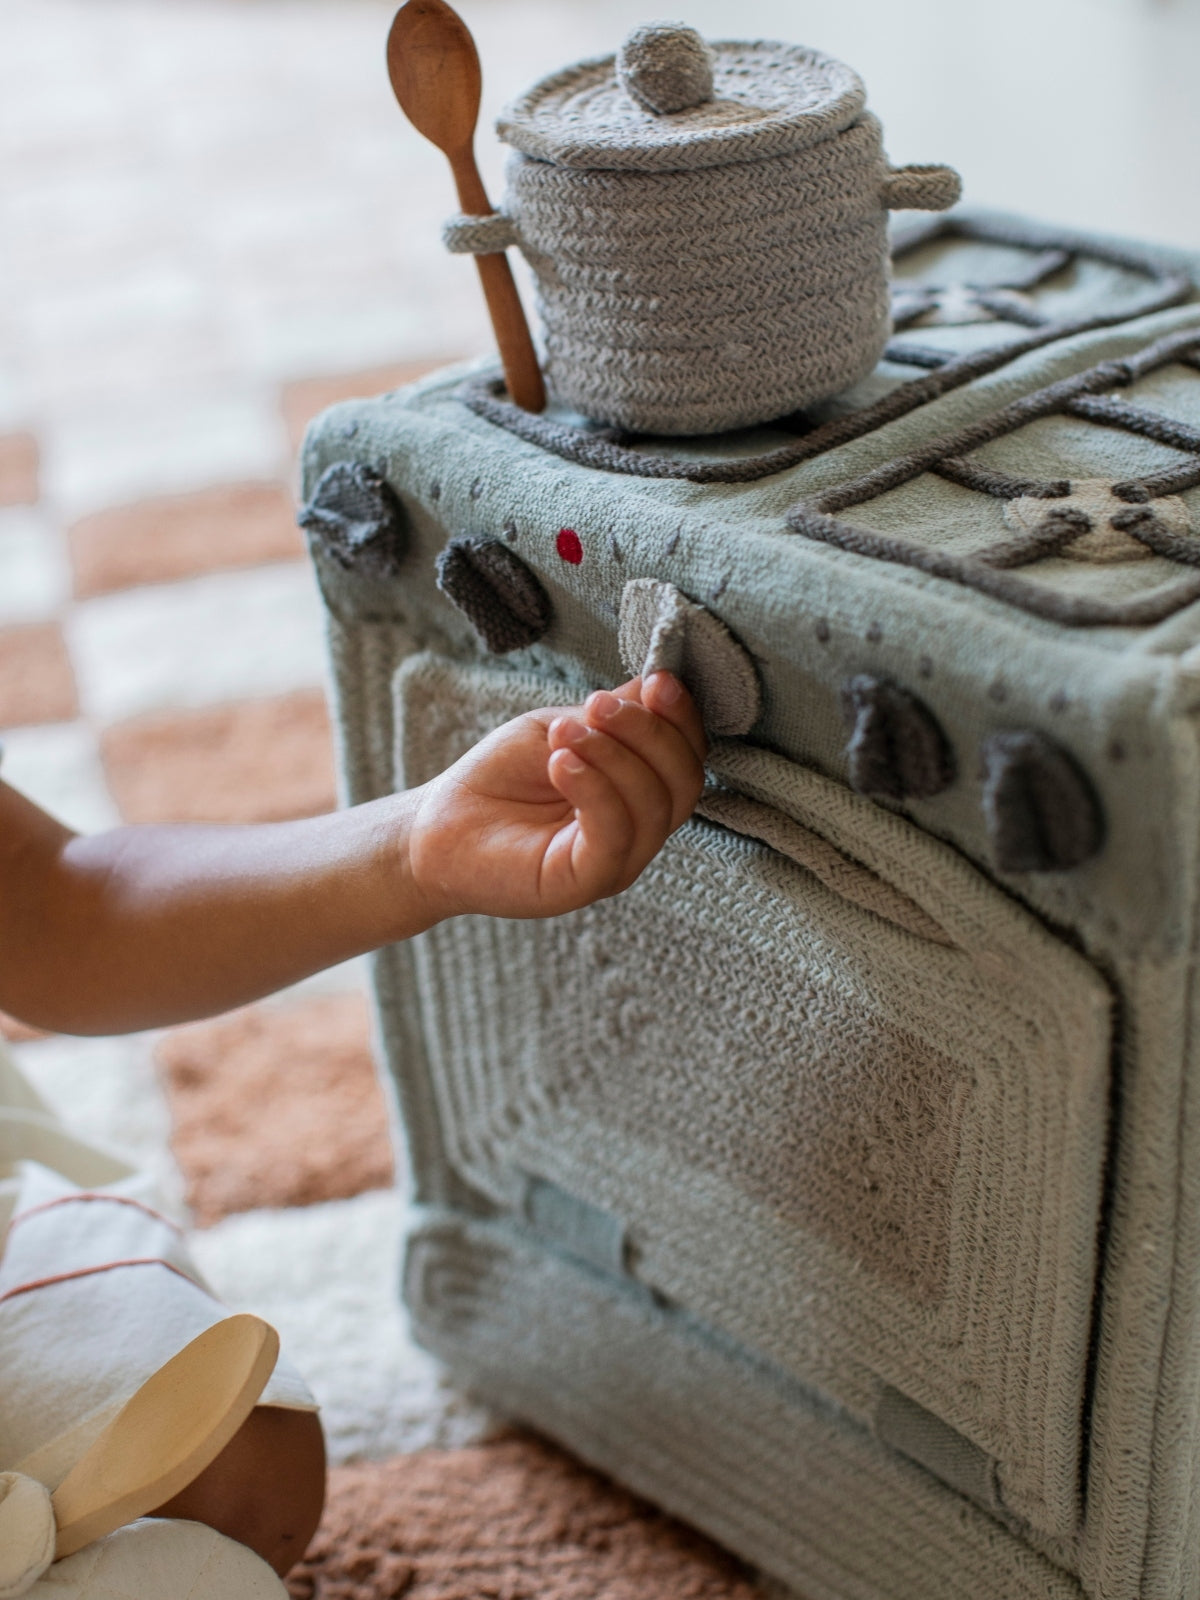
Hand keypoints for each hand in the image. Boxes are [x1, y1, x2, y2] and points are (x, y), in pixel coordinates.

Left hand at [407, 673, 706, 920]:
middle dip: (648, 731)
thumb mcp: (559, 729)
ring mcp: (618, 860)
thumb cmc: (499, 780)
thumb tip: (658, 681)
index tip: (657, 681)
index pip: (687, 756)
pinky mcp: (587, 882)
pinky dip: (594, 788)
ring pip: (653, 805)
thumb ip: (610, 714)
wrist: (438, 829)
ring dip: (614, 754)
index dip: (682, 717)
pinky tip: (561, 763)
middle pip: (683, 780)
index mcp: (640, 793)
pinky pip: (614, 834)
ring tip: (565, 733)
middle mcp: (639, 830)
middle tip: (597, 705)